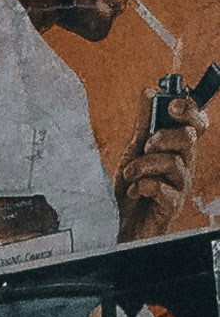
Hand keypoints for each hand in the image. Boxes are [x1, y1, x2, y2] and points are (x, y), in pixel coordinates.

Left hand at [120, 94, 203, 240]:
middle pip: (189, 139)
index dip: (191, 110)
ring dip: (143, 164)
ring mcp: (181, 186)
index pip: (196, 124)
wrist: (120, 224)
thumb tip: (150, 92)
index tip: (173, 104)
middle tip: (146, 145)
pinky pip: (161, 187)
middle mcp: (184, 166)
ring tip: (130, 174)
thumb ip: (144, 124)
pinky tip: (134, 191)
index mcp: (178, 150)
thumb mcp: (133, 151)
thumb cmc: (132, 188)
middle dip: (163, 136)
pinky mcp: (173, 205)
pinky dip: (141, 185)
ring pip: (174, 162)